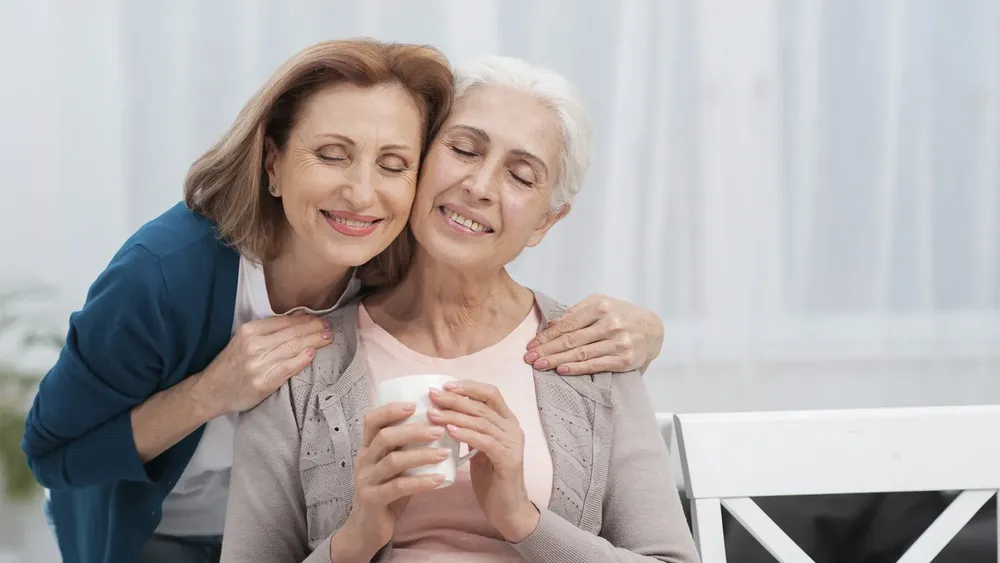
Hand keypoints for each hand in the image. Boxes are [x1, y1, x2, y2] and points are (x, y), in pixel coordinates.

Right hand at [193, 314, 331, 415]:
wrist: (210, 391)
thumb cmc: (231, 364)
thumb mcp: (245, 340)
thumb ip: (269, 331)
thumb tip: (299, 318)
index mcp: (249, 331)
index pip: (284, 322)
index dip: (305, 320)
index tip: (319, 319)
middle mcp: (253, 345)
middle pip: (291, 333)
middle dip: (314, 329)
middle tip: (330, 328)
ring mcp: (258, 364)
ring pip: (292, 348)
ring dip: (314, 341)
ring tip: (328, 338)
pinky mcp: (262, 382)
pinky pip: (287, 367)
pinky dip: (302, 359)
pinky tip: (313, 353)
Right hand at [332, 402, 449, 561]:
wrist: (366, 529)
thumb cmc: (386, 492)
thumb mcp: (391, 467)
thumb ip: (405, 449)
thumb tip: (439, 427)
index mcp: (367, 448)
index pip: (372, 420)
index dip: (391, 410)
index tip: (414, 404)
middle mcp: (364, 460)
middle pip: (385, 437)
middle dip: (414, 431)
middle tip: (439, 430)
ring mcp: (366, 480)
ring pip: (394, 461)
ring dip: (422, 455)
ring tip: (445, 453)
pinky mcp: (373, 500)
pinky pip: (399, 487)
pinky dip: (421, 482)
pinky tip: (440, 479)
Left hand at [427, 381, 539, 542]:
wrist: (508, 510)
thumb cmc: (491, 479)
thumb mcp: (479, 450)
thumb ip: (470, 431)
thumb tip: (443, 413)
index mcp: (507, 422)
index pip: (490, 393)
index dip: (468, 386)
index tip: (445, 386)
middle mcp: (513, 428)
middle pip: (482, 405)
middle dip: (455, 398)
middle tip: (432, 395)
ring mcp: (513, 443)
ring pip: (481, 421)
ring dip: (454, 415)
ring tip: (433, 413)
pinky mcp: (509, 460)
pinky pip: (485, 442)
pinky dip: (466, 434)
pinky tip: (449, 431)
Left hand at [524, 294, 663, 375]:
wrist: (652, 329)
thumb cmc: (622, 315)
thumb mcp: (601, 304)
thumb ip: (576, 313)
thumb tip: (550, 325)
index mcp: (600, 306)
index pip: (567, 323)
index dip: (546, 335)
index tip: (531, 344)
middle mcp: (610, 323)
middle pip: (571, 339)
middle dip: (547, 349)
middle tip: (529, 357)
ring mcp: (618, 341)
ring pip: (581, 353)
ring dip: (556, 360)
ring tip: (539, 365)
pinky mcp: (624, 359)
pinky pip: (596, 364)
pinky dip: (577, 368)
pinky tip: (562, 370)